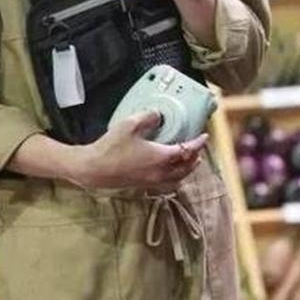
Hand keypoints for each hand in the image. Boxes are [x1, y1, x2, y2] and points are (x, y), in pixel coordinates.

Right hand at [73, 110, 206, 191]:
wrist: (94, 169)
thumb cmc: (111, 147)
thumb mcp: (129, 125)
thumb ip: (148, 117)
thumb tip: (159, 115)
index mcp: (161, 157)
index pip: (187, 150)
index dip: (198, 143)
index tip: (205, 137)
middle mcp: (161, 172)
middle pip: (186, 168)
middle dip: (195, 158)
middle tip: (198, 148)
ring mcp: (152, 181)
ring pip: (178, 178)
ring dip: (187, 170)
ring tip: (189, 162)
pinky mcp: (143, 185)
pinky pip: (168, 184)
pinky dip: (175, 178)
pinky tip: (169, 172)